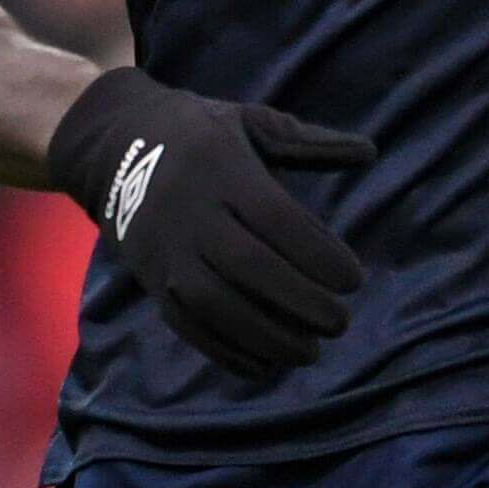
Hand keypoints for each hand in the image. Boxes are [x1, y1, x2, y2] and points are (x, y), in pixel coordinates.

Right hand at [48, 67, 371, 379]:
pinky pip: (187, 325)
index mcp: (222, 168)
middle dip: (301, 302)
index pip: (276, 219)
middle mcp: (191, 211)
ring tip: (311, 351)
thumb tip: (370, 152)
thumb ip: (310, 143)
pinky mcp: (151, 280)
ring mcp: (166, 250)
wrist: (118, 147)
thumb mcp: (253, 123)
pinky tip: (265, 364)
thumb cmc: (203, 135)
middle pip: (249, 267)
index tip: (354, 280)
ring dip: (268, 336)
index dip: (319, 254)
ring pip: (216, 304)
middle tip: (340, 322)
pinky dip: (227, 352)